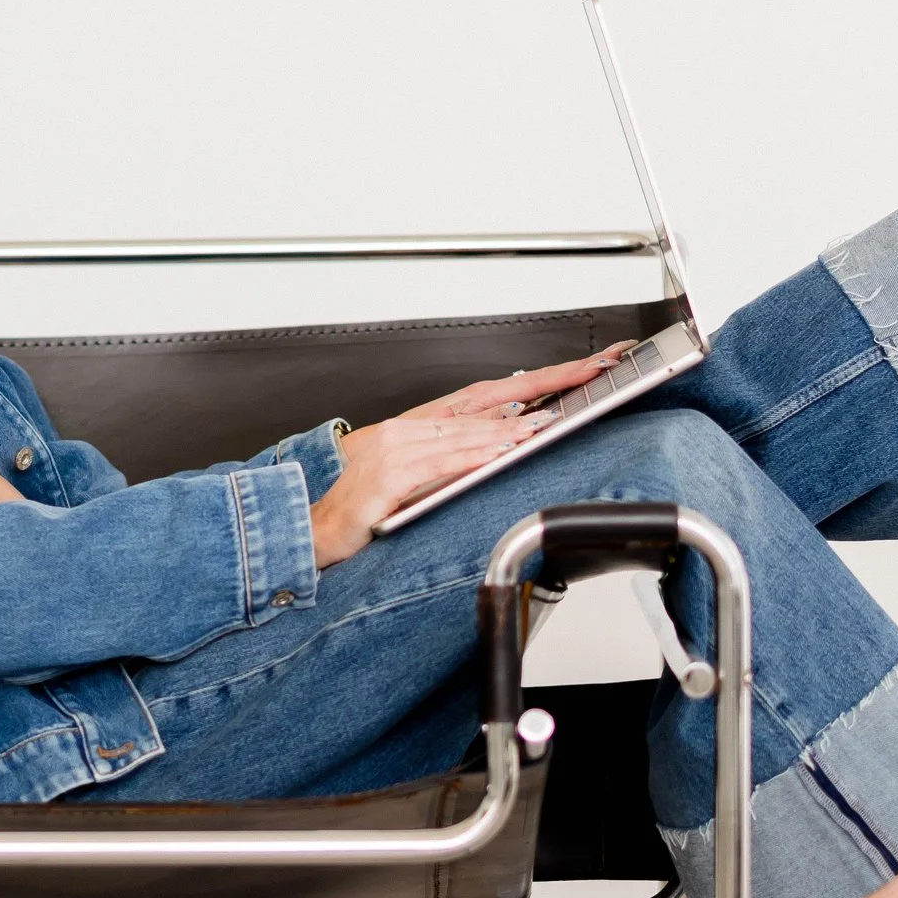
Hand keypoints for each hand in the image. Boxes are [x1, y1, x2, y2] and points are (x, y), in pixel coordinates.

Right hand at [306, 347, 630, 565]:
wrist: (312, 527)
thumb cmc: (358, 504)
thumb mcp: (411, 476)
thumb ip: (450, 459)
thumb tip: (498, 447)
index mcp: (416, 424)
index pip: (487, 394)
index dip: (534, 381)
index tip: (577, 369)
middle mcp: (407, 428)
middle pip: (486, 403)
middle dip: (540, 388)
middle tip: (585, 375)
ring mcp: (396, 449)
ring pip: (466, 432)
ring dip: (511, 427)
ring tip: (547, 423)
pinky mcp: (389, 476)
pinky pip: (440, 463)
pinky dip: (474, 455)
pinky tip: (499, 451)